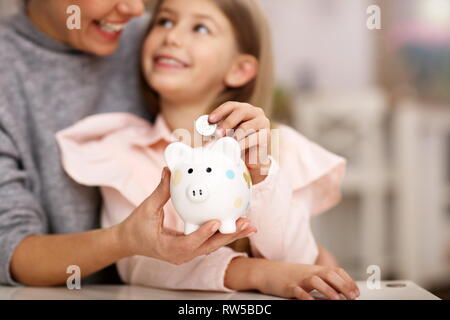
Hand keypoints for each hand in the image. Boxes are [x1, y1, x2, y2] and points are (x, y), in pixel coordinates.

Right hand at [116, 167, 256, 263]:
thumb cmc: (136, 226)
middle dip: (228, 236)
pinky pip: (209, 242)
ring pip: (212, 245)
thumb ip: (160, 191)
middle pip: (208, 247)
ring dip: (231, 236)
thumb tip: (169, 171)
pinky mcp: (190, 249)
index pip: (189, 243)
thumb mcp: (146, 208)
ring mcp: (186, 254)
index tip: (217, 222)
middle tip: (246, 224)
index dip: (203, 234)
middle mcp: (180, 255)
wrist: (129, 241)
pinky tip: (237, 224)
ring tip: (249, 225)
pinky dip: (223, 233)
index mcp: (168, 248)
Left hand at [209, 102, 271, 183]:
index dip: (220, 111)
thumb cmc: (239, 142)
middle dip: (227, 122)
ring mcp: (262, 122)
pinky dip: (242, 144)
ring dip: (234, 135)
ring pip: (247, 126)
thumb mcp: (228, 134)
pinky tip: (235, 148)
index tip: (210, 120)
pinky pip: (253, 138)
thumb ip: (219, 131)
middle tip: (218, 134)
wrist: (253, 157)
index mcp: (243, 108)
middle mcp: (255, 112)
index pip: (231, 105)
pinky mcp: (266, 135)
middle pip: (240, 111)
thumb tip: (206, 134)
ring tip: (226, 142)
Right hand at [254, 260, 359, 299]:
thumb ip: (322, 280)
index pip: (336, 271)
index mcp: (315, 269)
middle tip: (352, 296)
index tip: (356, 292)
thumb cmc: (289, 275)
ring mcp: (299, 279)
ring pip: (315, 281)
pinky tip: (311, 302)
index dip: (348, 281)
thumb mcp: (307, 275)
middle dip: (343, 285)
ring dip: (327, 290)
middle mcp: (309, 272)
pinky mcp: (288, 286)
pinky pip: (298, 291)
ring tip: (337, 299)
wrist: (266, 271)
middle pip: (329, 274)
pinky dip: (306, 296)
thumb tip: (340, 291)